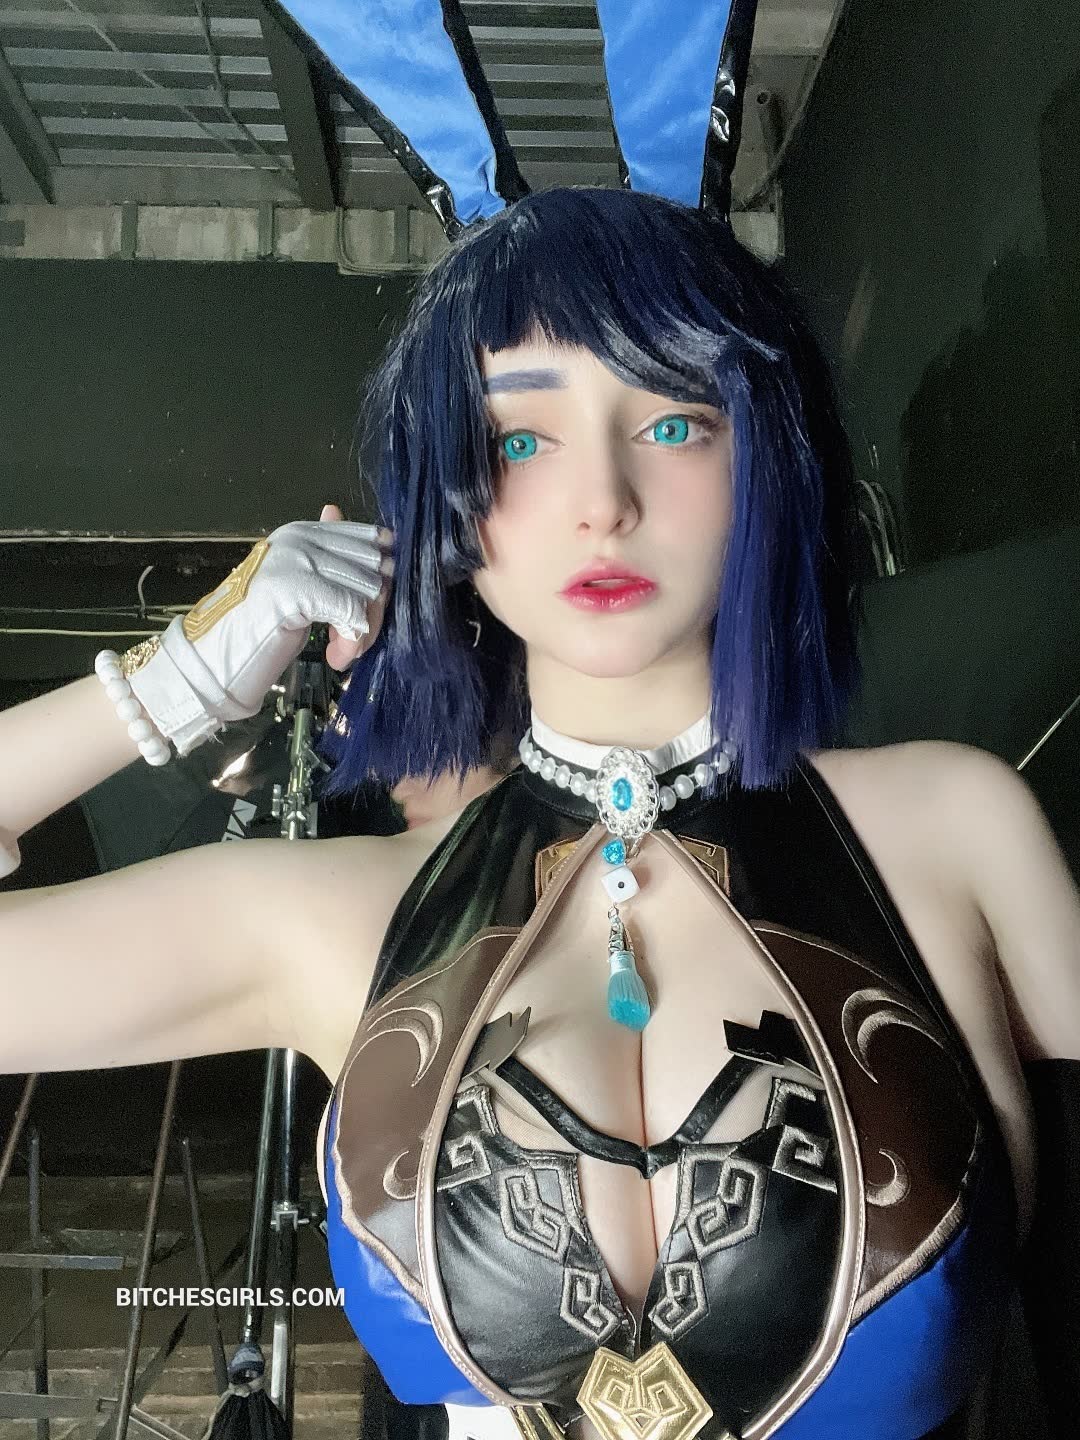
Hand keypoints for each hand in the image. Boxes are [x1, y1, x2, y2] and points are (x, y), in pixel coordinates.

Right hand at [125, 506, 393, 755]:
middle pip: (373, 568)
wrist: (213, 658)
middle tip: (352, 642)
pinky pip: (351, 612)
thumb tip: (360, 523)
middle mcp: (300, 538)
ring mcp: (296, 561)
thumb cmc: (259, 629)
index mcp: (301, 532)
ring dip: (363, 633)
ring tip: (341, 654)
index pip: (368, 541)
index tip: (361, 615)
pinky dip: (352, 641)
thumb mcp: (301, 588)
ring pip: (368, 591)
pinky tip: (337, 659)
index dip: (376, 584)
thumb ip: (330, 561)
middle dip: (373, 611)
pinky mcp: (296, 590)